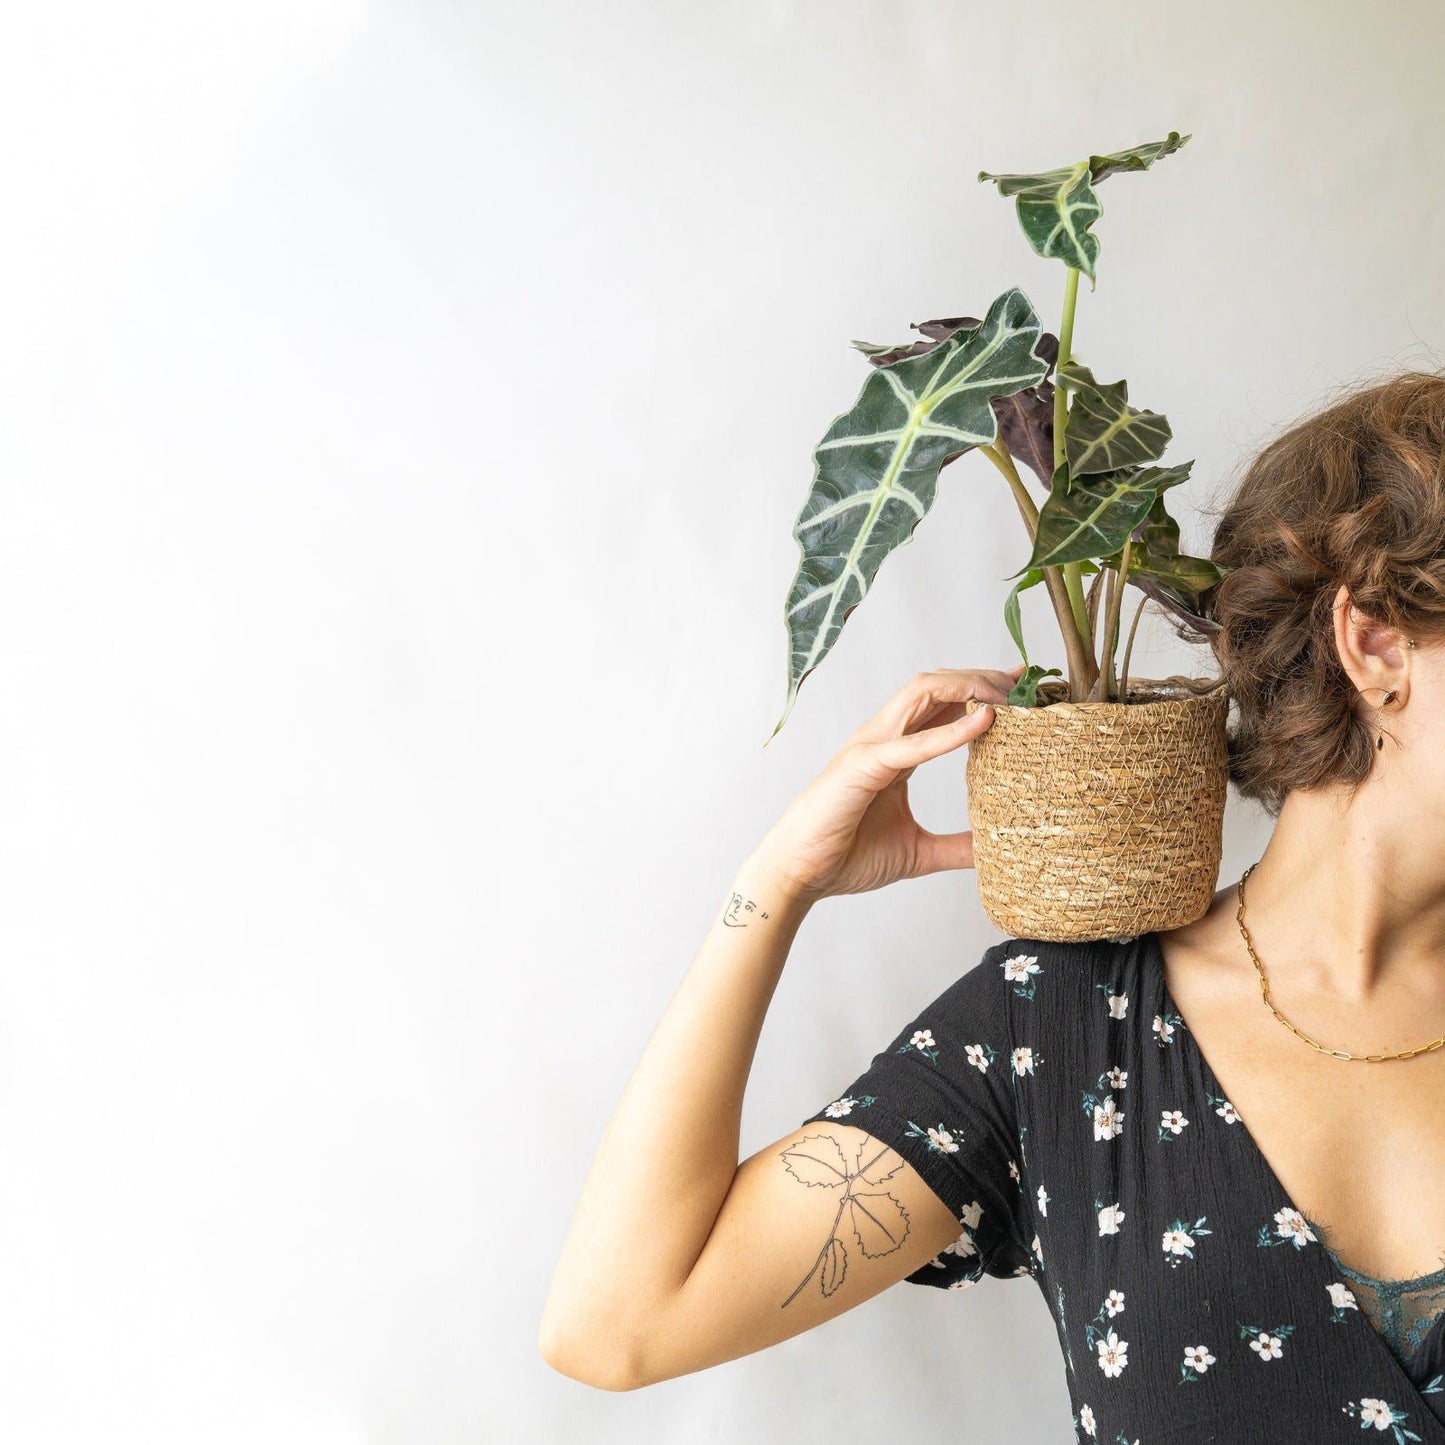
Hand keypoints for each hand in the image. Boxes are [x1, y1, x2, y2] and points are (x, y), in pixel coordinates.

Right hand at [746, 664, 1026, 903]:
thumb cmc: (845, 856)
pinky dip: (949, 731)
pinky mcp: (861, 766)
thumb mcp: (918, 851)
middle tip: (1025, 686)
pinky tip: (984, 723)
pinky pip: (911, 743)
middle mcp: (883, 738)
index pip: (942, 702)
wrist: (799, 875)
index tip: (1023, 686)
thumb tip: (996, 851)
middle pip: (937, 684)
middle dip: (981, 678)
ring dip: (968, 687)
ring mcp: (870, 746)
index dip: (981, 689)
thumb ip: (956, 846)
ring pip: (923, 692)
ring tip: (1008, 698)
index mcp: (895, 750)